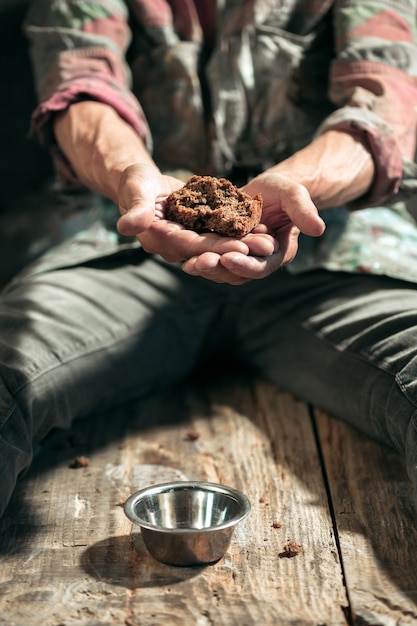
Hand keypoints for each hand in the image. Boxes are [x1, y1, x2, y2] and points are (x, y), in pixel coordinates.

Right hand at [116, 165, 262, 262]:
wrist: (142, 182)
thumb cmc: (134, 183)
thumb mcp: (135, 190)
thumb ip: (136, 209)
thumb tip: (127, 227)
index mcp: (160, 240)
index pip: (192, 247)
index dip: (216, 248)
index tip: (241, 248)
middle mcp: (177, 246)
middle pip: (212, 250)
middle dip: (239, 250)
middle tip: (267, 247)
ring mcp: (190, 240)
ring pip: (221, 244)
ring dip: (245, 243)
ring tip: (271, 240)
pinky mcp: (200, 231)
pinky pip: (223, 233)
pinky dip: (241, 231)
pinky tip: (264, 227)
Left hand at [181, 173, 324, 283]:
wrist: (263, 188)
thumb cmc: (281, 190)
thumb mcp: (293, 193)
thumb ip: (303, 209)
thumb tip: (319, 229)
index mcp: (278, 252)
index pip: (262, 266)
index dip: (245, 264)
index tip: (228, 258)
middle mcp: (258, 261)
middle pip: (238, 273)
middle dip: (218, 269)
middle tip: (200, 263)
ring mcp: (239, 258)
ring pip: (222, 271)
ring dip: (205, 268)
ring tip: (189, 263)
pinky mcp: (223, 251)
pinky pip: (211, 260)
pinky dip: (198, 260)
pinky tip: (182, 256)